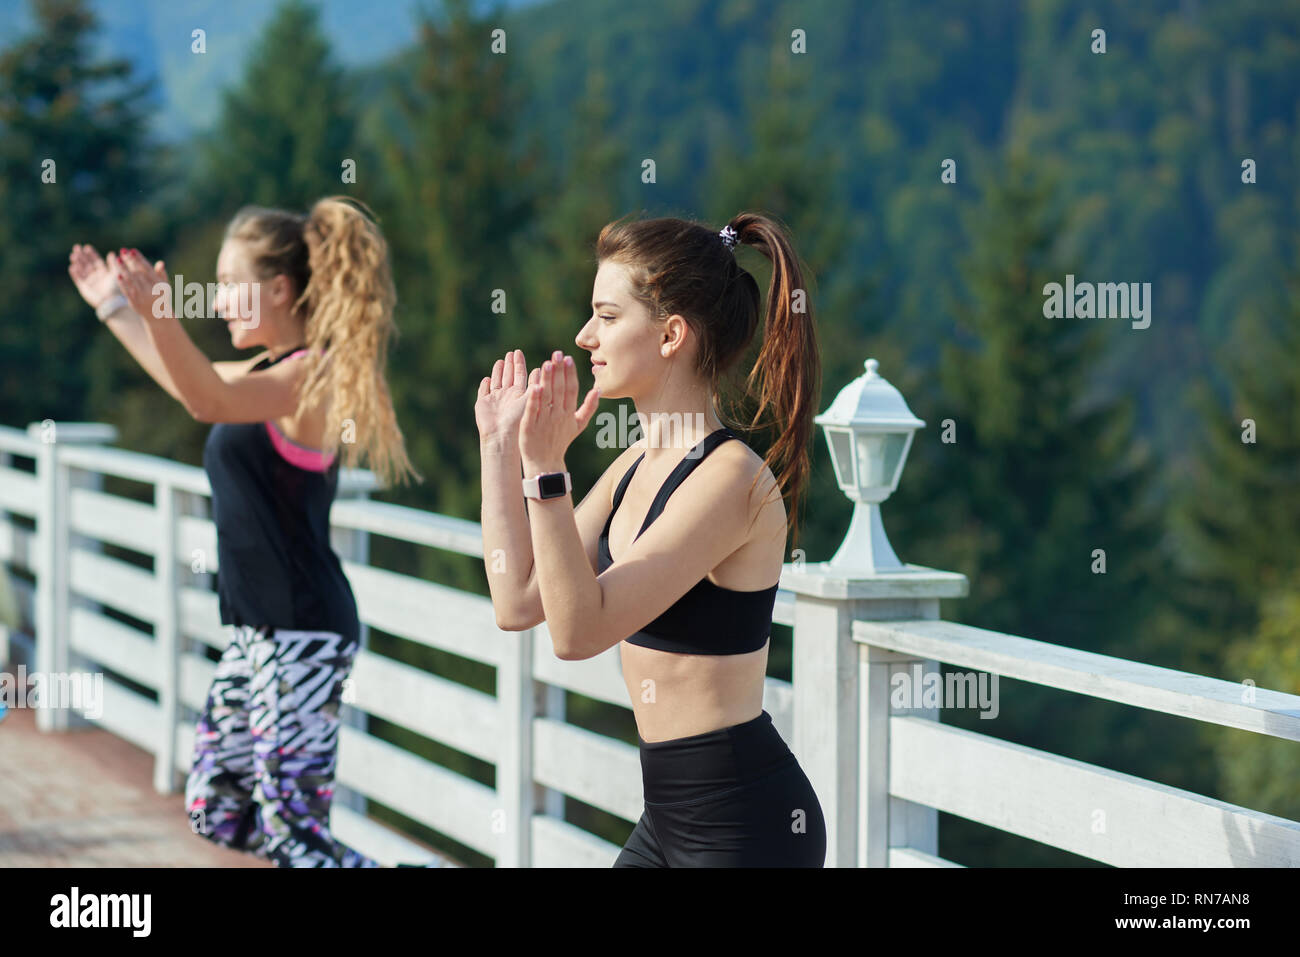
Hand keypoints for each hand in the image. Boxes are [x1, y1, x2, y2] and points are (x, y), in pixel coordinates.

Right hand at [67, 244, 121, 309]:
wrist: (111, 301)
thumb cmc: (116, 288)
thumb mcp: (116, 274)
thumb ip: (113, 264)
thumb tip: (111, 253)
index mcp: (104, 272)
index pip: (96, 260)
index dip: (91, 253)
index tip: (87, 247)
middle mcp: (96, 276)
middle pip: (87, 263)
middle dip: (81, 255)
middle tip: (76, 247)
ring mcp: (89, 281)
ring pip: (81, 269)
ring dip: (77, 262)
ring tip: (73, 255)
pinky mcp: (84, 287)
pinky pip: (78, 279)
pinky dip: (75, 273)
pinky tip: (72, 267)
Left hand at [113, 247, 171, 320]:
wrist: (158, 315)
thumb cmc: (161, 296)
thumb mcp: (165, 285)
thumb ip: (161, 274)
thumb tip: (160, 263)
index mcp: (159, 284)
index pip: (147, 269)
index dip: (139, 259)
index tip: (133, 250)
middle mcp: (151, 290)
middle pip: (137, 272)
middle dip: (129, 261)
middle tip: (122, 251)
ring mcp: (142, 296)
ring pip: (131, 280)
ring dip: (123, 269)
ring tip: (117, 259)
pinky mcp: (134, 302)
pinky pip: (127, 291)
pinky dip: (122, 283)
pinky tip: (118, 275)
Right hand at [476, 348, 531, 442]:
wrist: (501, 436)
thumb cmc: (518, 421)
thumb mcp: (529, 401)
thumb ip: (535, 386)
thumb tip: (543, 369)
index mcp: (519, 395)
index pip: (520, 375)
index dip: (519, 364)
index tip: (518, 352)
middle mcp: (507, 396)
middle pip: (509, 376)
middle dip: (510, 364)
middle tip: (512, 352)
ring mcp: (495, 400)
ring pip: (497, 382)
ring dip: (498, 372)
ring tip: (501, 361)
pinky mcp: (482, 404)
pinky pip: (483, 392)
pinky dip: (484, 385)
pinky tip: (486, 379)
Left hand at [518, 350, 599, 471]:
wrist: (545, 463)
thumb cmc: (560, 441)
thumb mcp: (578, 425)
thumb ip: (589, 407)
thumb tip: (598, 390)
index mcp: (569, 413)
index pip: (571, 390)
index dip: (570, 374)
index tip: (568, 358)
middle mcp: (558, 415)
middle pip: (559, 390)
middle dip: (559, 371)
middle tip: (557, 354)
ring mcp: (544, 421)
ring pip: (547, 398)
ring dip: (548, 380)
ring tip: (547, 364)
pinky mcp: (530, 426)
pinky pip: (533, 411)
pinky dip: (534, 399)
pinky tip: (535, 386)